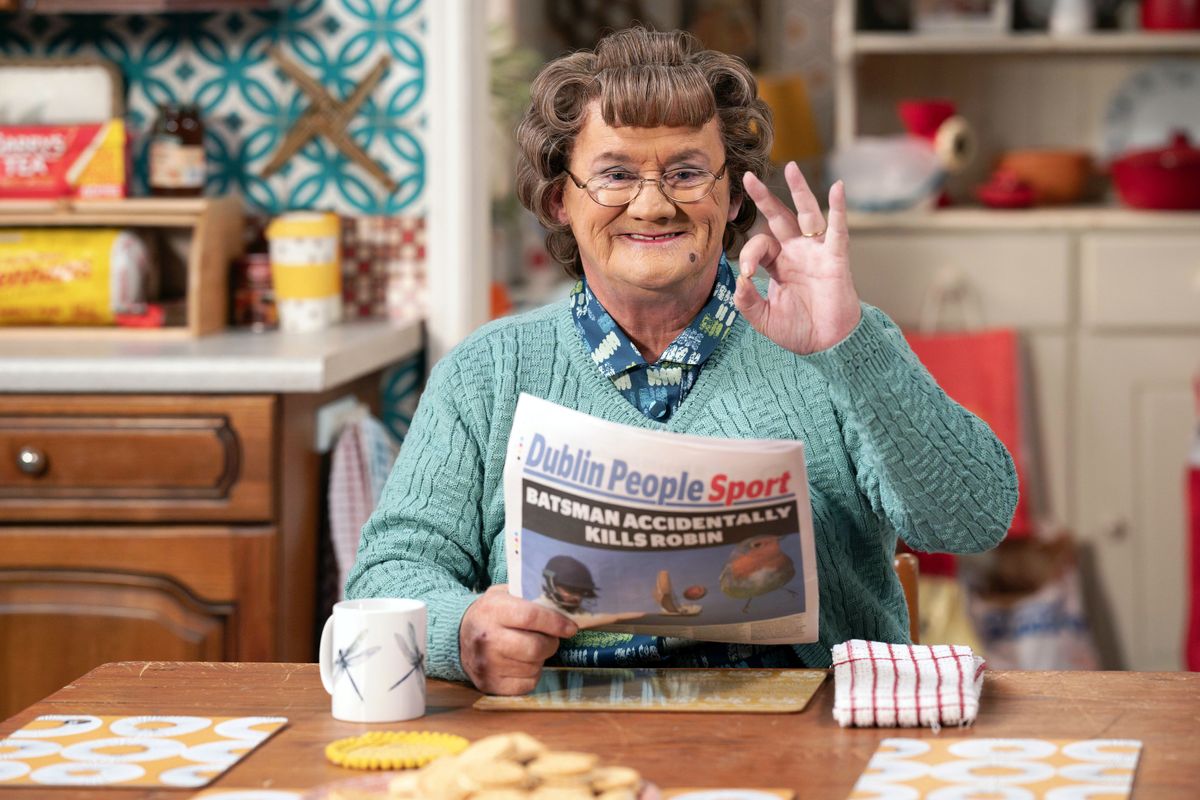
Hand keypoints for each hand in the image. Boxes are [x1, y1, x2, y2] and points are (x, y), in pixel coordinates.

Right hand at [459, 584, 577, 694]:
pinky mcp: (488, 684)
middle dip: (551, 644)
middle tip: (551, 639)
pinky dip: (532, 675)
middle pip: (535, 647)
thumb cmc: (490, 612)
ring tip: (532, 649)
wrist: (459, 634)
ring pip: (533, 667)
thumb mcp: (504, 594)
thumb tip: (564, 602)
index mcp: (493, 610)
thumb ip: (530, 596)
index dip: (556, 623)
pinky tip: (524, 664)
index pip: (531, 617)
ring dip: (541, 659)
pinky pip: (526, 684)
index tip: (571, 628)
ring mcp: (486, 664)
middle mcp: (487, 638)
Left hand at [734, 162, 861, 354]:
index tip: (747, 275)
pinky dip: (839, 208)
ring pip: (807, 214)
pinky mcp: (836, 258)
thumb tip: (740, 281)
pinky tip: (838, 187)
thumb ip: (748, 302)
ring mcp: (816, 252)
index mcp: (778, 265)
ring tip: (791, 167)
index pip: (759, 246)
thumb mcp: (764, 319)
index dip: (749, 255)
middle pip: (778, 218)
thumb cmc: (799, 331)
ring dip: (799, 190)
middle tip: (748, 177)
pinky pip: (837, 229)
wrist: (827, 345)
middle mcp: (796, 253)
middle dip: (764, 198)